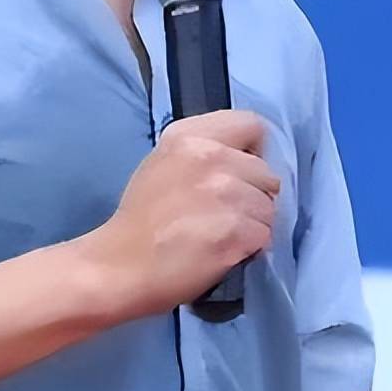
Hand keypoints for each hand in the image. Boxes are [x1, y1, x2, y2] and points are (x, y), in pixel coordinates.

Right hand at [83, 109, 279, 321]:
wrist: (122, 265)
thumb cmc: (141, 218)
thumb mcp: (164, 162)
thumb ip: (204, 150)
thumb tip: (243, 158)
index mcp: (189, 135)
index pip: (251, 125)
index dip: (252, 151)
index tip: (240, 171)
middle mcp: (210, 156)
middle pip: (266, 172)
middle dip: (254, 194)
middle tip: (226, 212)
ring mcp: (225, 192)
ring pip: (269, 207)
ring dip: (254, 223)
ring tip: (222, 233)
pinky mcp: (236, 229)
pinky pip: (265, 235)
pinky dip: (250, 246)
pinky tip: (224, 250)